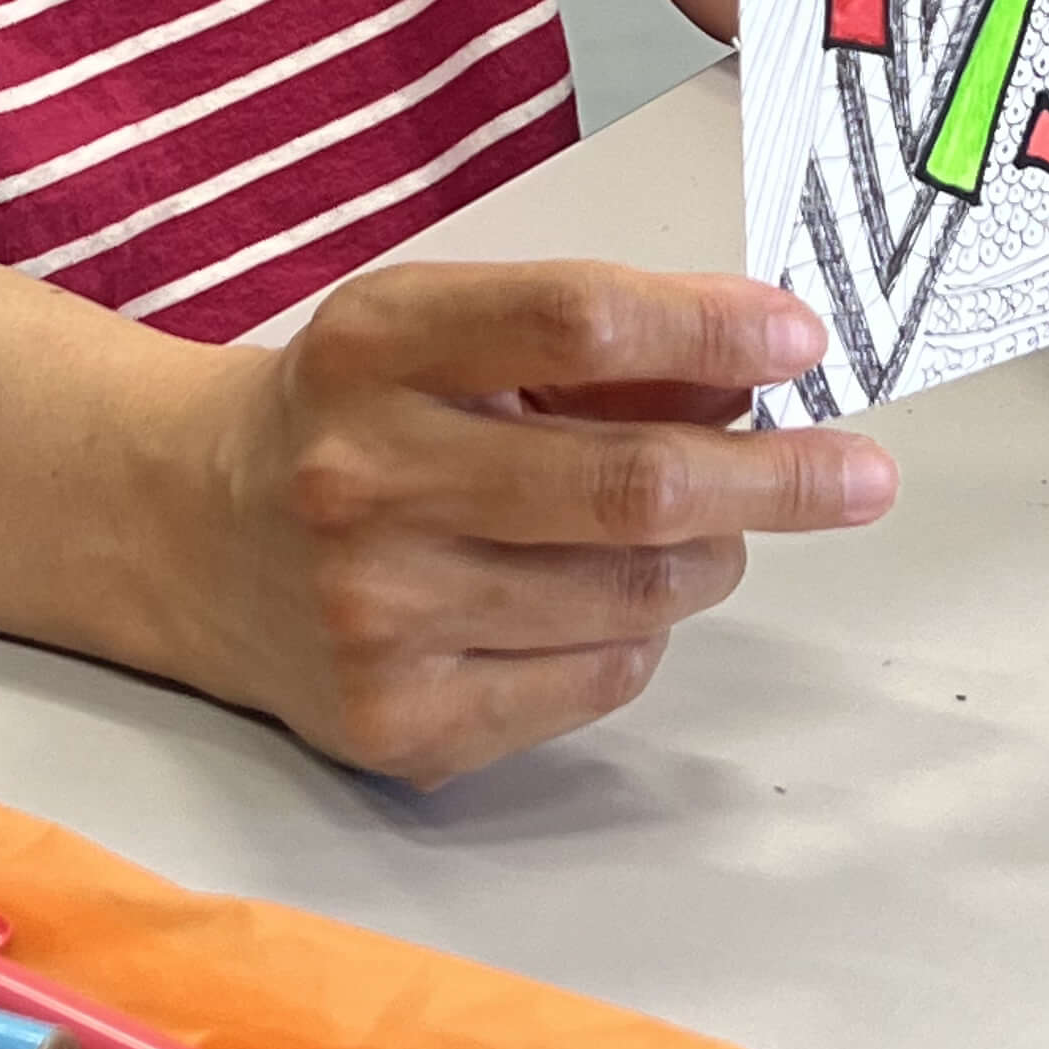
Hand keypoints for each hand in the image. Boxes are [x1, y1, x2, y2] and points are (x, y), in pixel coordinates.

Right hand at [167, 262, 895, 787]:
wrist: (187, 530)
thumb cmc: (352, 409)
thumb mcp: (441, 326)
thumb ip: (589, 342)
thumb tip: (763, 370)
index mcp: (376, 345)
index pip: (576, 322)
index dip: (710, 331)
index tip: (801, 344)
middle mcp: (365, 480)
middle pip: (629, 485)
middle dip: (777, 477)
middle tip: (860, 472)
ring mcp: (379, 618)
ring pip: (633, 595)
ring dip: (704, 553)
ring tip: (693, 522)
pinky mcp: (401, 726)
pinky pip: (596, 681)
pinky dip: (639, 633)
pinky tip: (596, 592)